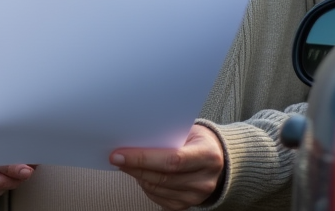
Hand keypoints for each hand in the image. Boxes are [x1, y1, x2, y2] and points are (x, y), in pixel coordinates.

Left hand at [110, 124, 224, 209]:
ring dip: (137, 176)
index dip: (143, 158)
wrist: (218, 158)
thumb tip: (133, 138)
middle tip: (116, 157)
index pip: (172, 160)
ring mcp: (196, 196)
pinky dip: (145, 186)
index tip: (120, 153)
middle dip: (134, 167)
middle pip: (162, 177)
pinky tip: (140, 174)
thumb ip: (166, 134)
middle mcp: (204, 180)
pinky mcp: (186, 205)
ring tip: (126, 163)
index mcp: (208, 155)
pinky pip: (158, 198)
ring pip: (157, 189)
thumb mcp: (189, 130)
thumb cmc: (199, 140)